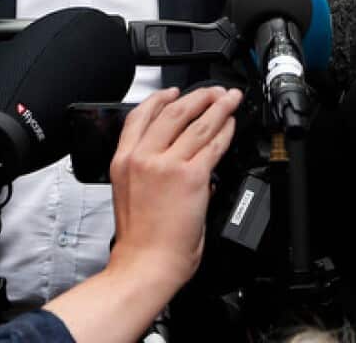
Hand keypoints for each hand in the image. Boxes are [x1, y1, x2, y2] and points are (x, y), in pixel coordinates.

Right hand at [106, 86, 239, 287]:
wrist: (147, 262)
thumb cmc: (140, 238)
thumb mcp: (127, 191)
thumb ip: (145, 166)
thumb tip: (172, 150)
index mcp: (123, 161)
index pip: (140, 116)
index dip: (161, 98)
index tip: (174, 92)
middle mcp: (143, 158)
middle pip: (173, 112)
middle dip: (198, 97)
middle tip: (213, 92)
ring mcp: (168, 165)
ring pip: (198, 124)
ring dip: (218, 107)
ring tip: (230, 100)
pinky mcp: (192, 176)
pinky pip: (214, 145)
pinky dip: (226, 130)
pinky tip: (232, 125)